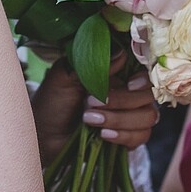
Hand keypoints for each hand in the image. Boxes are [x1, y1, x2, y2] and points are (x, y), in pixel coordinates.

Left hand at [32, 58, 159, 159]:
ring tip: (89, 120)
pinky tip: (103, 135)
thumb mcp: (64, 77)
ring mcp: (129, 116)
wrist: (42, 134)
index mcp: (115, 74)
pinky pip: (141, 137)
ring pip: (147, 117)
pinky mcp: (127, 138)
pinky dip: (123, 136)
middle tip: (90, 103)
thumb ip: (91, 64)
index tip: (129, 84)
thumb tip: (120, 53)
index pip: (144, 71)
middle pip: (148, 96)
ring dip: (119, 120)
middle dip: (121, 102)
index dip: (143, 78)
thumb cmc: (52, 101)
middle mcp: (127, 93)